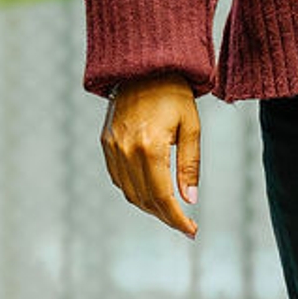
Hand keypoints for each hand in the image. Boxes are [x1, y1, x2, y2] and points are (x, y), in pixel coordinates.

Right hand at [100, 75, 201, 236]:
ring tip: (169, 212)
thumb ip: (189, 165)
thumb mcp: (190, 127)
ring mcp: (112, 146)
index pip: (162, 196)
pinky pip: (118, 178)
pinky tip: (150, 193)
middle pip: (144, 199)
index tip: (191, 231)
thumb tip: (189, 200)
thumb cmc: (173, 94)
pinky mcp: (106, 142)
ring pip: (128, 192)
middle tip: (184, 225)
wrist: (143, 67)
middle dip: (165, 217)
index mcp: (150, 146)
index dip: (177, 218)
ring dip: (149, 207)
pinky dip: (133, 191)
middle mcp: (126, 149)